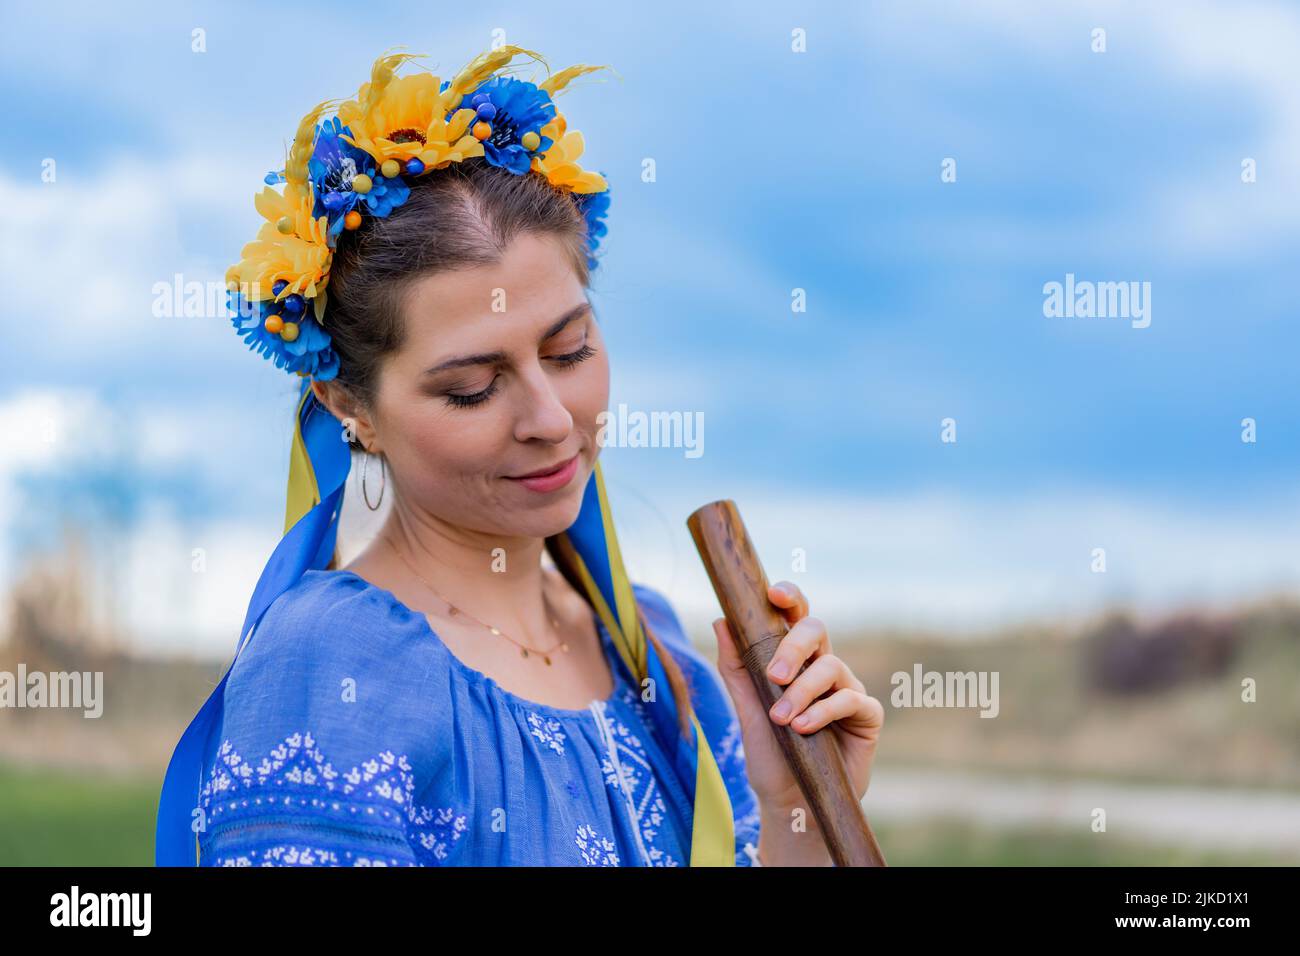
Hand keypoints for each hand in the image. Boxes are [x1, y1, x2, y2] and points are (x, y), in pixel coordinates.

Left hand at [711, 581, 883, 827]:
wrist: (791, 804)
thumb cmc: (770, 756)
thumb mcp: (746, 711)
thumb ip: (736, 667)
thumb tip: (721, 620)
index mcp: (795, 660)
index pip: (795, 618)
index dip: (790, 598)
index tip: (773, 594)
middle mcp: (823, 668)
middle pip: (816, 630)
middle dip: (793, 646)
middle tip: (774, 675)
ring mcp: (847, 689)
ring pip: (830, 666)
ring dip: (802, 692)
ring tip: (782, 720)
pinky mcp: (867, 715)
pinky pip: (850, 698)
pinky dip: (824, 711)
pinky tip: (803, 729)